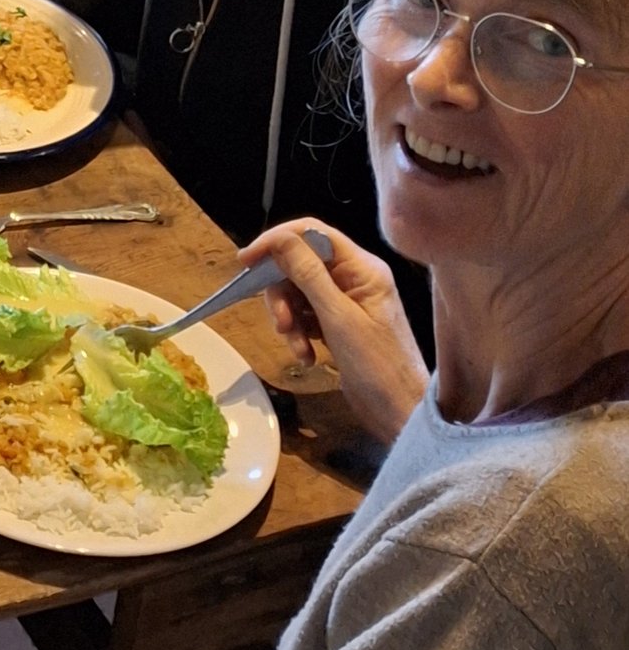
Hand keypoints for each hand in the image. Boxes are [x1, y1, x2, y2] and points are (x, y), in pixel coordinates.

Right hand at [239, 220, 427, 444]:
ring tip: (295, 345)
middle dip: (282, 291)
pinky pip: (305, 315)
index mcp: (362, 268)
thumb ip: (308, 274)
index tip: (247, 261)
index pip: (312, 234)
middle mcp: (354, 279)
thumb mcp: (338, 318)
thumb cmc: (378, 366)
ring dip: (289, 317)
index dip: (277, 242)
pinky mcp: (338, 324)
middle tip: (279, 321)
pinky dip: (299, 333)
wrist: (402, 416)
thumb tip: (280, 239)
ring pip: (298, 291)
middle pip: (299, 264)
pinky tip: (305, 355)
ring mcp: (346, 302)